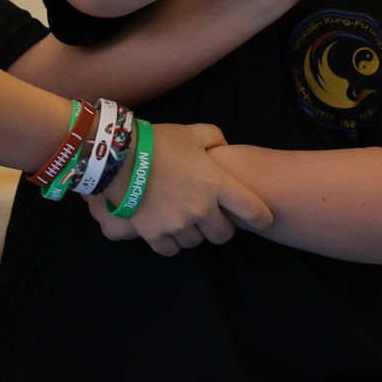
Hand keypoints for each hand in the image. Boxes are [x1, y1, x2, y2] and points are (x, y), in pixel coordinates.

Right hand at [85, 122, 273, 254]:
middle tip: (210, 216)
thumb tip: (223, 148)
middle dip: (220, 227)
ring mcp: (179, 225)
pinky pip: (172, 249)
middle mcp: (202, 209)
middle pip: (224, 235)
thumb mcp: (192, 132)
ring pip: (197, 243)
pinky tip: (167, 229)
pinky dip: (171, 242)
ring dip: (194, 233)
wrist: (119, 158)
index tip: (260, 221)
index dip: (262, 219)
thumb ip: (214, 138)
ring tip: (183, 218)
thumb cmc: (159, 143)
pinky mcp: (156, 235)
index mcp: (217, 184)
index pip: (253, 212)